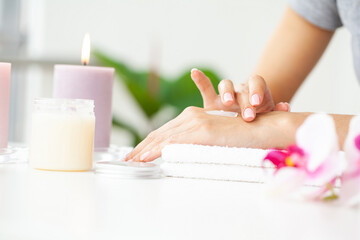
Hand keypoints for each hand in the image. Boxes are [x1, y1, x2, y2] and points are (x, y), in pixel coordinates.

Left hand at [124, 107, 293, 161]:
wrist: (260, 127)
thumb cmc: (239, 134)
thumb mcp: (213, 136)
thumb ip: (196, 140)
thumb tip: (181, 151)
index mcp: (191, 116)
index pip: (164, 131)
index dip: (148, 142)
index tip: (136, 153)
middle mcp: (190, 116)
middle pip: (158, 133)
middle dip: (141, 147)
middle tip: (127, 159)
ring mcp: (195, 122)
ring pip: (161, 138)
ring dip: (143, 151)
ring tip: (131, 162)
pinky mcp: (202, 130)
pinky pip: (173, 142)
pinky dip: (155, 151)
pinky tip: (145, 159)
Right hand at [191, 68, 289, 121]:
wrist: (247, 122)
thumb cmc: (260, 119)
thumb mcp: (269, 115)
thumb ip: (276, 110)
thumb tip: (285, 106)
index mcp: (256, 90)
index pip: (257, 83)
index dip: (257, 91)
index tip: (257, 104)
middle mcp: (240, 89)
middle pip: (242, 87)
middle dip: (245, 100)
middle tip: (248, 116)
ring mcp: (225, 95)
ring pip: (225, 85)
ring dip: (226, 91)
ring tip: (227, 102)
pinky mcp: (211, 101)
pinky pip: (205, 87)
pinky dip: (199, 79)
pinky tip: (194, 72)